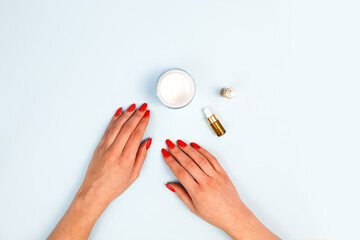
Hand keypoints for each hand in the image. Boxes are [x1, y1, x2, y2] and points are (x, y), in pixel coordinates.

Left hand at [48, 103, 151, 239]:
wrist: (94, 192)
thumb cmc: (114, 186)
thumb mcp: (134, 175)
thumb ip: (141, 156)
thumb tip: (147, 141)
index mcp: (126, 159)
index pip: (136, 135)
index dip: (143, 122)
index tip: (147, 115)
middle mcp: (115, 151)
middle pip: (127, 128)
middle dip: (137, 115)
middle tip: (143, 107)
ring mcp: (105, 147)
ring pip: (117, 126)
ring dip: (126, 114)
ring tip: (133, 106)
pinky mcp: (98, 146)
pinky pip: (108, 129)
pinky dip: (114, 119)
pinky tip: (119, 112)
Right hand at [162, 140, 278, 239]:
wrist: (234, 216)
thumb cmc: (215, 214)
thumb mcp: (193, 208)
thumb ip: (181, 194)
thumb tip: (170, 184)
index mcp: (198, 193)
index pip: (180, 173)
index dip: (171, 161)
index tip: (165, 154)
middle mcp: (207, 183)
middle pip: (188, 163)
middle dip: (176, 151)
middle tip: (169, 144)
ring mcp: (216, 177)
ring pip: (200, 158)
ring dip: (188, 149)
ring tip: (180, 142)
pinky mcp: (223, 173)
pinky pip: (212, 159)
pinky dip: (203, 150)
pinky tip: (195, 146)